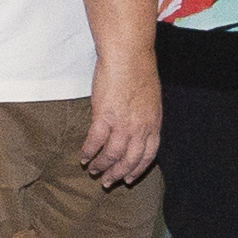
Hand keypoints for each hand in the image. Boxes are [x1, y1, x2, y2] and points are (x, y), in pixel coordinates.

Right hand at [82, 56, 161, 185]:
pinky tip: (83, 156)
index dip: (137, 169)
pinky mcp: (104, 115)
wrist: (128, 55)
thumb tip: (136, 131)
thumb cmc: (139, 71)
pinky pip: (95, 141)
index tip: (129, 178)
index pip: (148, 156)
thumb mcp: (150, 100)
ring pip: (112, 155)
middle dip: (118, 174)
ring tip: (93, 171)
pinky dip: (88, 152)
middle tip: (107, 182)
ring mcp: (122, 123)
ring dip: (101, 166)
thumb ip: (145, 117)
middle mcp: (140, 127)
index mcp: (153, 124)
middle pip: (130, 160)